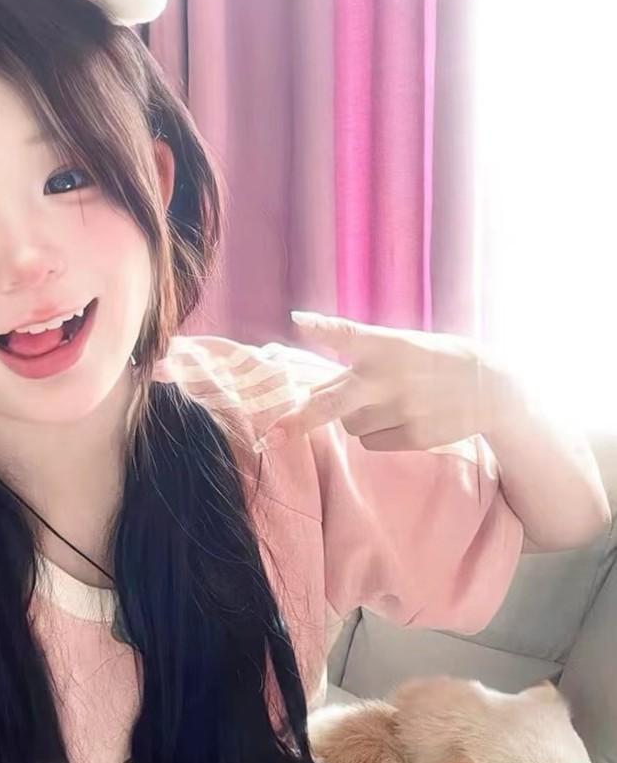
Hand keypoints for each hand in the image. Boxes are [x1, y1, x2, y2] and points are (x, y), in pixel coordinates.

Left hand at [278, 312, 514, 450]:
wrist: (493, 387)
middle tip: (270, 437)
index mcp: (389, 345)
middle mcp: (391, 379)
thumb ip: (358, 365)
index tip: (300, 320)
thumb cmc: (431, 362)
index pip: (351, 334)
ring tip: (387, 401)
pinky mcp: (413, 437)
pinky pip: (370, 442)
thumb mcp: (401, 348)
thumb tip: (312, 393)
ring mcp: (402, 411)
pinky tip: (403, 417)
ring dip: (352, 416)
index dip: (324, 327)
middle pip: (332, 404)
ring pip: (347, 424)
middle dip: (298, 421)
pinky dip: (376, 433)